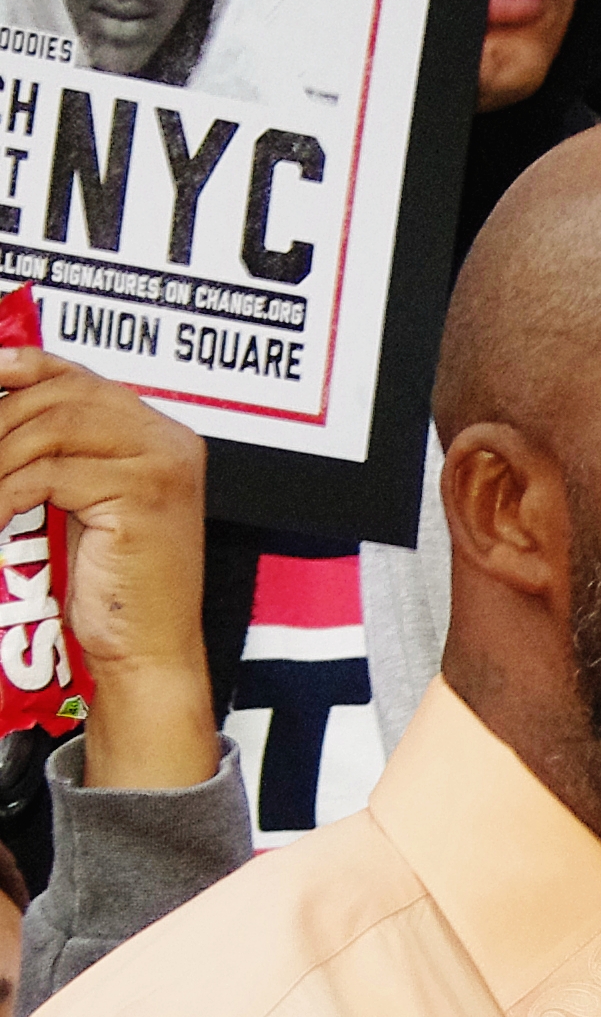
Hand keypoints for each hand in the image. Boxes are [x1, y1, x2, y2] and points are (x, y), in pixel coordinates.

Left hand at [0, 346, 212, 789]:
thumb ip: (61, 452)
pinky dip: (5, 493)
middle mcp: (169, 442)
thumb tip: (3, 404)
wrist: (146, 650)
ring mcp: (160, 466)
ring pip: (49, 429)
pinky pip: (48, 475)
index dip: (24, 366)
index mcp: (162, 436)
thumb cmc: (113, 585)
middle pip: (61, 397)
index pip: (82, 378)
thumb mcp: (84, 502)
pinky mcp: (141, 496)